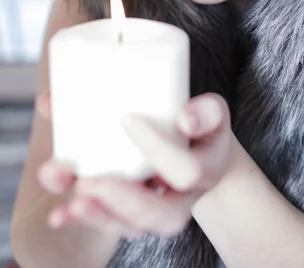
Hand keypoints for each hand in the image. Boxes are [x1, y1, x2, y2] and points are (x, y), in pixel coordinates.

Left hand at [36, 90, 232, 237]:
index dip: (158, 151)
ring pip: (127, 225)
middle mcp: (181, 200)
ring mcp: (153, 211)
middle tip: (90, 183)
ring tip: (66, 198)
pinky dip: (78, 214)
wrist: (197, 152)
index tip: (127, 119)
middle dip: (122, 203)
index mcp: (205, 172)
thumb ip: (206, 110)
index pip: (186, 171)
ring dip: (94, 215)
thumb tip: (185, 120)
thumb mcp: (213, 112)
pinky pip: (106, 221)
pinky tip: (58, 207)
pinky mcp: (127, 212)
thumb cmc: (202, 127)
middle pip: (159, 216)